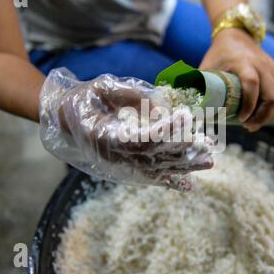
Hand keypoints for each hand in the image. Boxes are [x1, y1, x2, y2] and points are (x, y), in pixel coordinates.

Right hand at [39, 68, 212, 189]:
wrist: (63, 118)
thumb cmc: (84, 99)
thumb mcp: (102, 87)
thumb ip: (131, 94)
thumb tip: (165, 106)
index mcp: (105, 136)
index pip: (142, 137)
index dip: (166, 129)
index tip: (186, 115)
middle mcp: (113, 156)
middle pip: (155, 156)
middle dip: (184, 149)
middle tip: (208, 143)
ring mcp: (119, 165)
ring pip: (157, 169)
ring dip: (184, 166)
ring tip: (209, 162)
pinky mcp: (124, 168)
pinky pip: (149, 177)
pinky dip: (170, 182)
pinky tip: (188, 186)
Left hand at [200, 28, 273, 131]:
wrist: (237, 35)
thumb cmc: (219, 54)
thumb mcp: (207, 67)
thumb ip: (199, 86)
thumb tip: (189, 110)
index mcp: (243, 62)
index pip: (251, 83)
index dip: (249, 103)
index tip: (241, 119)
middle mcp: (262, 64)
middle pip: (273, 95)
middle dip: (262, 116)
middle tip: (248, 126)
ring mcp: (272, 68)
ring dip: (269, 115)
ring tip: (254, 124)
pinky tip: (261, 116)